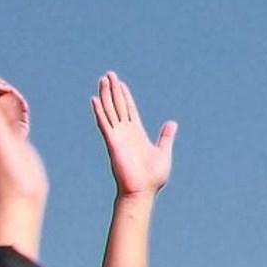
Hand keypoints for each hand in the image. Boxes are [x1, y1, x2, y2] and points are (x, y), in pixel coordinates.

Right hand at [93, 73, 175, 198]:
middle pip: (117, 105)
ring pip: (110, 110)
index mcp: (137, 133)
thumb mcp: (163, 151)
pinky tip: (95, 100)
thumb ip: (166, 137)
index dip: (124, 96)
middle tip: (108, 74)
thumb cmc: (152, 176)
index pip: (129, 109)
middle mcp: (125, 132)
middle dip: (113, 90)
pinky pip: (105, 123)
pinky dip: (99, 111)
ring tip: (102, 80)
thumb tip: (172, 123)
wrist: (143, 191)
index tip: (120, 83)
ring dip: (105, 95)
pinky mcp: (113, 142)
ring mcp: (118, 136)